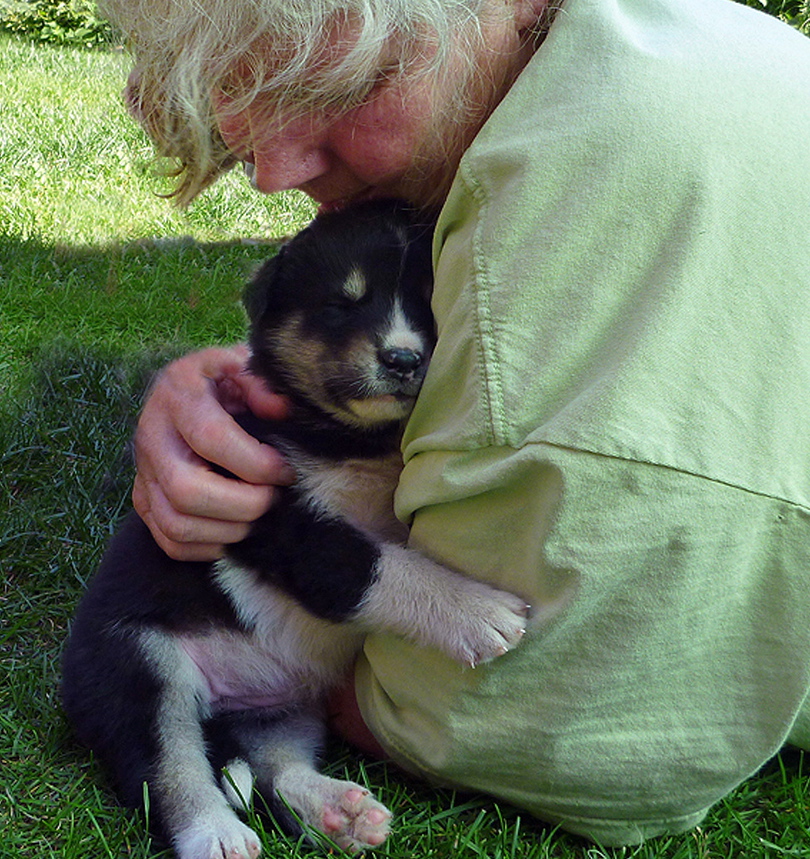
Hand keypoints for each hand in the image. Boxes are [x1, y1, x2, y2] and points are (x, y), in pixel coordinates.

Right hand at [132, 345, 294, 560]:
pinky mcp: (142, 500)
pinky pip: (169, 542)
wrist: (186, 390)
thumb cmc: (224, 380)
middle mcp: (151, 435)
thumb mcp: (242, 364)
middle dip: (243, 505)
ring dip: (229, 531)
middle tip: (273, 498)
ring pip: (176, 524)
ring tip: (258, 515)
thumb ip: (261, 382)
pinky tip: (236, 529)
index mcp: (177, 393)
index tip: (285, 471)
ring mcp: (142, 472)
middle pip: (187, 491)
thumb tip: (280, 409)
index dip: (256, 463)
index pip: (211, 439)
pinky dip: (208, 546)